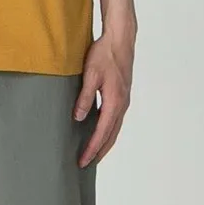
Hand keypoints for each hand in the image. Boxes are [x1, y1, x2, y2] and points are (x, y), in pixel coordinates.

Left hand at [74, 24, 133, 167]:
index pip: (102, 132)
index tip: (83, 160)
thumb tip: (79, 118)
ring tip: (93, 154)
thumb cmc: (105, 54)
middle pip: (111, 136)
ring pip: (114, 129)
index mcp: (115, 102)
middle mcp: (122, 105)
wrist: (120, 40)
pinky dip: (108, 132)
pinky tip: (100, 133)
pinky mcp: (122, 96)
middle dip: (99, 151)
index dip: (92, 148)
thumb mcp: (91, 75)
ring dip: (104, 143)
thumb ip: (85, 97)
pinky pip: (115, 120)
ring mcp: (124, 101)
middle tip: (86, 164)